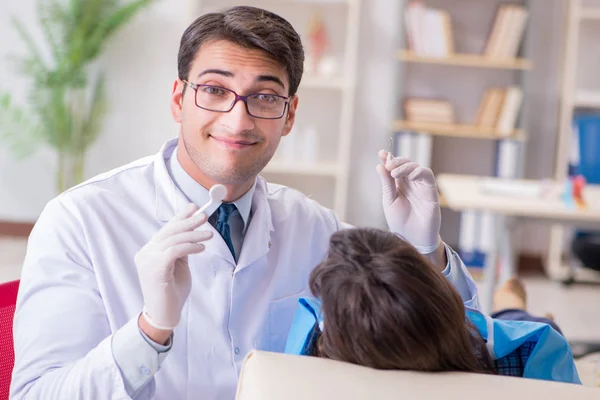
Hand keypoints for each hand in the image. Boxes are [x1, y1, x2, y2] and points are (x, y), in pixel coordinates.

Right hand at [135, 203, 212, 330]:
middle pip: (169, 231)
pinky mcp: (155, 268)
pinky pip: (175, 250)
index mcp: (149, 251)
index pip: (166, 229)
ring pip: (173, 239)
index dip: (180, 217)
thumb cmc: (172, 291)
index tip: (193, 207)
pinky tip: (201, 247)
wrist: (165, 314)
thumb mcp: (178, 265)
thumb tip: (191, 232)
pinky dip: (190, 247)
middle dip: (188, 221)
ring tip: (209, 234)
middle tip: (204, 216)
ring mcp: (147, 260)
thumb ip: (181, 249)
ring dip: (194, 235)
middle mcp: (145, 253)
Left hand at [376, 150, 440, 253]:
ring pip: (416, 167)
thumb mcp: (389, 201)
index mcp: (398, 185)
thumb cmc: (400, 222)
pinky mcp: (431, 191)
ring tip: (394, 173)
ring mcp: (421, 186)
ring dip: (405, 166)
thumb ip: (386, 184)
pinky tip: (410, 176)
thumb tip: (380, 166)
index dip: (388, 158)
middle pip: (406, 164)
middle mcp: (410, 183)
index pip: (394, 167)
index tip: (381, 153)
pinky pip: (428, 175)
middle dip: (397, 161)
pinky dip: (419, 172)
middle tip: (388, 164)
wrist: (413, 239)